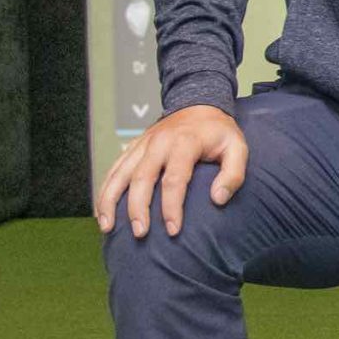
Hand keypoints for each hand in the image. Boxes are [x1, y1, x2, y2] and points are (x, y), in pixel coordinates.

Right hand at [94, 104, 248, 238]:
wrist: (199, 104)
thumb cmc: (218, 133)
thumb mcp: (237, 148)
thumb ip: (233, 174)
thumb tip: (218, 199)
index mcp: (184, 143)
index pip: (174, 179)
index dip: (172, 207)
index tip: (173, 231)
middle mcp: (158, 143)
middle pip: (142, 178)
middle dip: (138, 209)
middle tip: (140, 234)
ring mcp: (142, 144)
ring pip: (120, 173)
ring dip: (110, 201)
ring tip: (107, 227)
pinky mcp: (133, 147)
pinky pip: (114, 169)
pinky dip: (105, 190)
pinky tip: (100, 212)